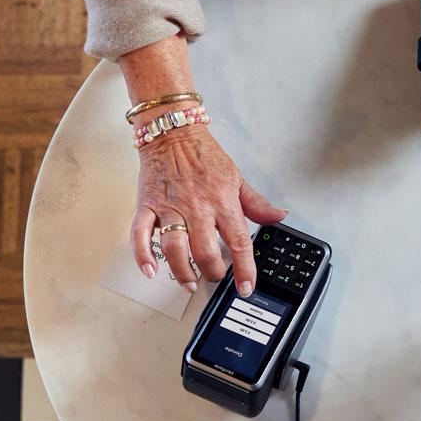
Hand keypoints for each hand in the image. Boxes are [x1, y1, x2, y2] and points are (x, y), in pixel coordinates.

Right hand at [129, 123, 285, 295]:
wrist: (173, 132)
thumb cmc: (204, 155)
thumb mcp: (237, 178)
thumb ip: (257, 204)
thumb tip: (280, 216)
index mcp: (222, 202)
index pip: (239, 242)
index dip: (244, 269)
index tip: (246, 287)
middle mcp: (197, 208)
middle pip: (205, 251)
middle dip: (212, 272)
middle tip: (215, 277)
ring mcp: (170, 208)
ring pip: (175, 248)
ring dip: (182, 270)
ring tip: (189, 282)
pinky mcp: (147, 206)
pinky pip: (140, 234)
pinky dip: (143, 255)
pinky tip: (150, 270)